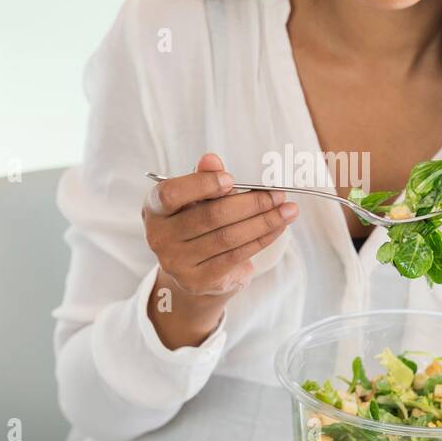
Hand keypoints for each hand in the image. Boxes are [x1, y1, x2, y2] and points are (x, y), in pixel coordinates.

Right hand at [142, 152, 297, 299]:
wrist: (194, 267)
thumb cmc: (196, 220)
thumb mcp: (196, 197)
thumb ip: (203, 177)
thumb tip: (211, 160)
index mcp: (154, 209)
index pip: (171, 194)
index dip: (202, 184)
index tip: (232, 179)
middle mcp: (159, 237)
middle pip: (210, 216)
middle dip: (251, 203)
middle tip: (278, 194)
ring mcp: (177, 263)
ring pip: (228, 237)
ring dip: (264, 221)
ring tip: (287, 210)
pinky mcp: (199, 281)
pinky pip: (237, 255)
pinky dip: (262, 239)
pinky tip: (278, 227)